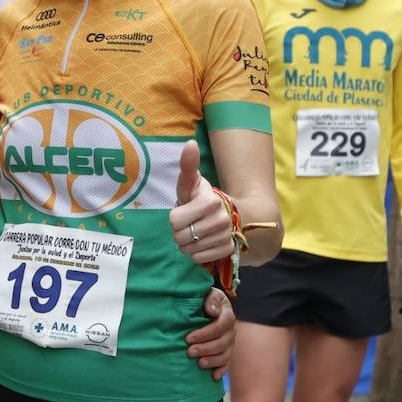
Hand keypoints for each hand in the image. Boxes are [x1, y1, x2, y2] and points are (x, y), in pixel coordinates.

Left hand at [169, 141, 233, 262]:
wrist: (224, 215)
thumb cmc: (199, 198)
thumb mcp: (190, 183)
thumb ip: (188, 166)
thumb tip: (190, 143)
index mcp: (210, 201)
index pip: (174, 221)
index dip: (175, 218)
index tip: (184, 212)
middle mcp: (221, 219)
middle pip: (180, 237)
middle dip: (179, 232)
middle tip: (189, 224)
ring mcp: (226, 235)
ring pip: (189, 250)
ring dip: (187, 244)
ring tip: (195, 233)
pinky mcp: (227, 249)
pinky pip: (199, 258)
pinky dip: (196, 253)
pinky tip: (202, 243)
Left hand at [186, 286, 234, 379]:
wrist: (205, 306)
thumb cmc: (204, 299)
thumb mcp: (208, 293)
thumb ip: (211, 299)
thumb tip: (211, 311)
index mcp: (227, 314)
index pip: (222, 324)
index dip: (206, 333)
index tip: (188, 338)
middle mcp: (230, 330)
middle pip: (223, 342)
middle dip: (206, 348)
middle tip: (189, 352)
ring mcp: (229, 342)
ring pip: (225, 354)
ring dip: (213, 361)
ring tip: (200, 364)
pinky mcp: (226, 352)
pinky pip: (227, 363)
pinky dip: (222, 370)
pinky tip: (214, 376)